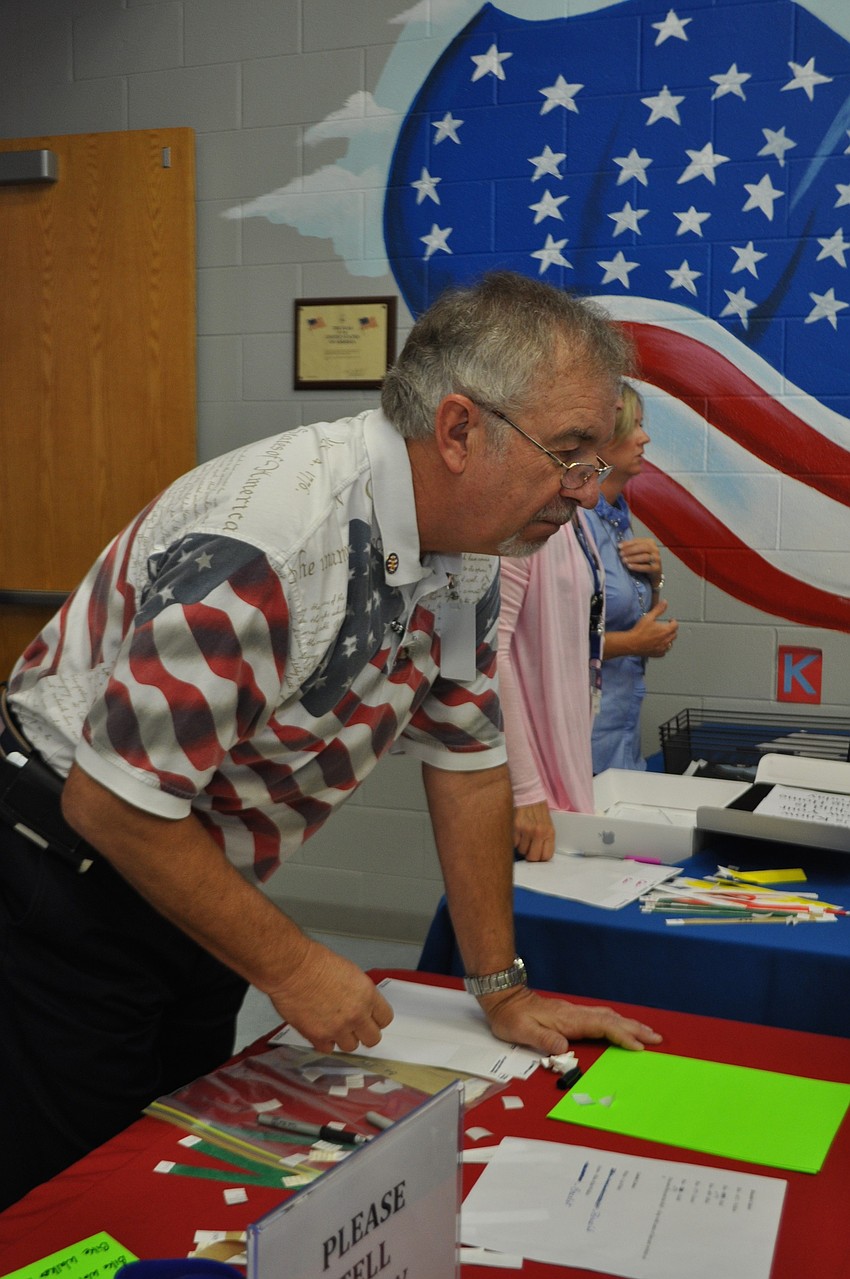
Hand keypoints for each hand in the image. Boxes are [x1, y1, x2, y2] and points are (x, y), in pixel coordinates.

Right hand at [266, 939, 393, 1053]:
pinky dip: (324, 1042)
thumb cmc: (314, 962)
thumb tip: (360, 1003)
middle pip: (373, 1038)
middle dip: (364, 1033)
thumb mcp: (349, 971)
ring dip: (343, 1038)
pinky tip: (320, 1030)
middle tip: (355, 1027)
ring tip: (333, 1026)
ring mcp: (338, 1028)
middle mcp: (356, 1014)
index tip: (371, 1019)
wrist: (292, 968)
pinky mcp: (318, 1036)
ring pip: (351, 1047)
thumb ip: (358, 993)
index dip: (376, 1019)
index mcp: (367, 994)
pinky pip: (328, 1049)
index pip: (385, 1018)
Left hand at [481, 984, 662, 1054]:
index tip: (638, 1046)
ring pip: (608, 1017)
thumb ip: (543, 1039)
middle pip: (611, 1020)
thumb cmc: (511, 1017)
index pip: (602, 1027)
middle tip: (656, 1038)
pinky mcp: (571, 1015)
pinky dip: (617, 1022)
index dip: (621, 1036)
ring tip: (647, 1033)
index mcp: (568, 1020)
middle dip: (635, 1029)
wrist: (504, 997)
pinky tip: (621, 1026)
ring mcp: (574, 1013)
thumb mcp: (522, 1031)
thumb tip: (564, 1049)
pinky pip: (601, 1018)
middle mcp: (575, 1015)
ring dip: (629, 1024)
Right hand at [514, 802, 555, 861]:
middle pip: (533, 857)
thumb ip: (545, 840)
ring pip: (522, 851)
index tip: (537, 855)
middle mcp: (539, 832)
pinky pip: (514, 843)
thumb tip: (538, 856)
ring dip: (522, 847)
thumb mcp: (548, 825)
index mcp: (549, 833)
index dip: (540, 858)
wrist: (528, 794)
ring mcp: (527, 830)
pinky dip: (515, 840)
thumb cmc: (538, 811)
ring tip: (523, 837)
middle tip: (529, 849)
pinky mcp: (516, 826)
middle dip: (530, 856)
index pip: (546, 856)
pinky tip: (518, 833)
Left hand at [619, 536, 662, 587]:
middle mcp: (655, 549)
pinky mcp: (656, 569)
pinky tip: (629, 566)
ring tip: (624, 560)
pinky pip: (647, 567)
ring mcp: (657, 559)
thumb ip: (631, 547)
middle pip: (643, 547)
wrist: (654, 572)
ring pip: (645, 557)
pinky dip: (637, 567)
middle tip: (621, 554)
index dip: (628, 543)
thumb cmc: (644, 560)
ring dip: (633, 558)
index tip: (619, 546)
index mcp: (650, 542)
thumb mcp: (638, 551)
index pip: (638, 541)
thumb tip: (620, 545)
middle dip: (630, 550)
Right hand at [627, 599, 677, 657]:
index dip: (673, 621)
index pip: (675, 625)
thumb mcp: (649, 617)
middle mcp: (666, 640)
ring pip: (670, 643)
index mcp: (666, 630)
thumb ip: (658, 609)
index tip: (670, 620)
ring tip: (664, 636)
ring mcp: (662, 648)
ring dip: (669, 639)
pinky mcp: (657, 653)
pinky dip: (664, 648)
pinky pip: (664, 651)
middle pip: (674, 634)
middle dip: (672, 630)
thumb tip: (664, 603)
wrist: (632, 643)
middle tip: (667, 627)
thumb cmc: (639, 631)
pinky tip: (660, 645)